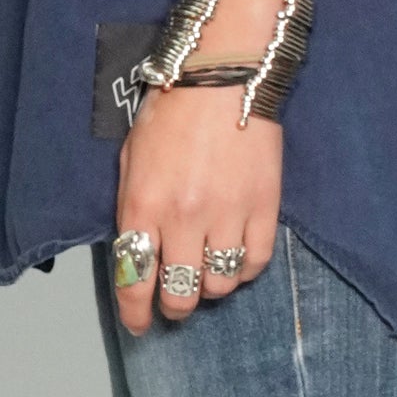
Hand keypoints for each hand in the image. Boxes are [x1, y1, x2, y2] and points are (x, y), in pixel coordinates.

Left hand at [112, 80, 280, 332]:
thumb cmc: (172, 108)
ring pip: (220, 284)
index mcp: (143, 204)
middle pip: (180, 294)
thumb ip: (132, 207)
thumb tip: (136, 251)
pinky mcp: (264, 206)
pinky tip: (236, 254)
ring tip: (207, 268)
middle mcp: (183, 217)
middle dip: (174, 305)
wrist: (224, 72)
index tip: (140, 324)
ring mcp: (227, 214)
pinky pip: (256, 262)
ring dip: (210, 285)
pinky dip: (245, 268)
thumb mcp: (132, 156)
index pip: (135, 279)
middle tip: (176, 297)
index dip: (136, 312)